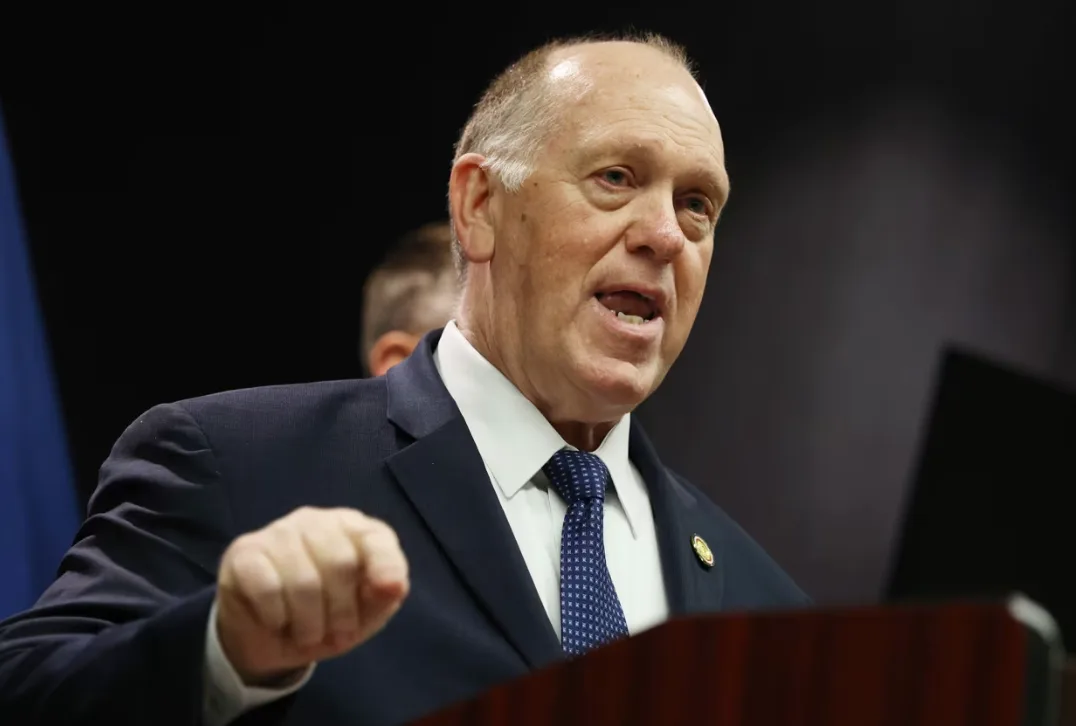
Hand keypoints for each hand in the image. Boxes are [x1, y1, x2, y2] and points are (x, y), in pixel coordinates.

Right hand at [215, 506, 408, 684]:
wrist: (270, 638)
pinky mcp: (244, 552)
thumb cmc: (327, 616)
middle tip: (336, 634)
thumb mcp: (364, 614)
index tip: (386, 595)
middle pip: (340, 562)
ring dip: (308, 623)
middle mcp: (316, 521)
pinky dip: (277, 616)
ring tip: (307, 634)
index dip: (385, 568)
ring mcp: (278, 532)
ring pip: (303, 580)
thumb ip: (384, 596)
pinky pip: (267, 587)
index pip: (377, 538)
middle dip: (342, 611)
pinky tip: (276, 621)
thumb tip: (394, 586)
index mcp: (354, 529)